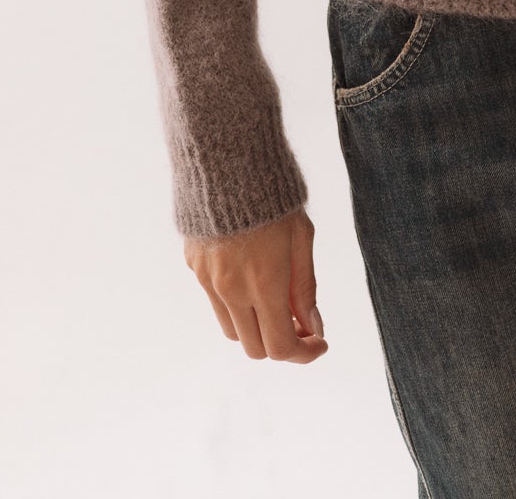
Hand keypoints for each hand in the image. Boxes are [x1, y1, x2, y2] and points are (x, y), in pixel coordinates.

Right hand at [183, 206, 327, 363]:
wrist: (227, 160)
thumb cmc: (274, 194)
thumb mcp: (302, 237)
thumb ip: (305, 287)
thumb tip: (312, 325)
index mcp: (264, 284)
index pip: (281, 348)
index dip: (304, 355)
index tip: (320, 343)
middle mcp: (232, 290)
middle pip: (254, 348)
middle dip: (281, 344)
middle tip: (301, 322)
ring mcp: (209, 281)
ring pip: (233, 330)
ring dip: (256, 328)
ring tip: (277, 300)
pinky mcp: (194, 267)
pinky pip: (216, 302)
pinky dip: (237, 305)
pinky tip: (252, 276)